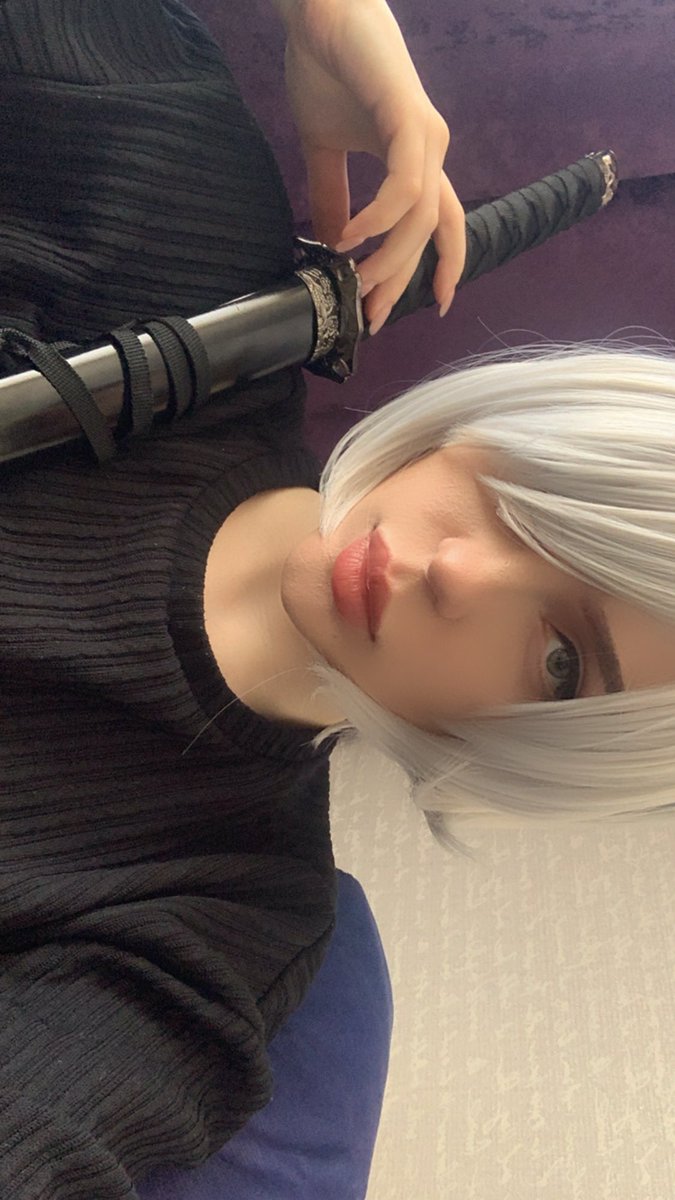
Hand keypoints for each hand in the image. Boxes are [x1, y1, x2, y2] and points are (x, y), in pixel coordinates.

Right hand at [273, 0, 465, 334]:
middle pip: (430, 234)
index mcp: (417, 161)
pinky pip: (405, 185)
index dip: (439, 268)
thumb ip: (332, 195)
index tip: (422, 308)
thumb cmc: (326, 70)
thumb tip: (331, 242)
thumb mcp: (325, 149)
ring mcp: (424, 136)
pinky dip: (380, 217)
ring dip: (388, 256)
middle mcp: (430, 152)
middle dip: (403, 280)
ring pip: (419, 217)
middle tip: (373, 315)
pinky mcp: (409, 118)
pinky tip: (353, 236)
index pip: (439, 227)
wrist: (319, 13)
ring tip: (354, 278)